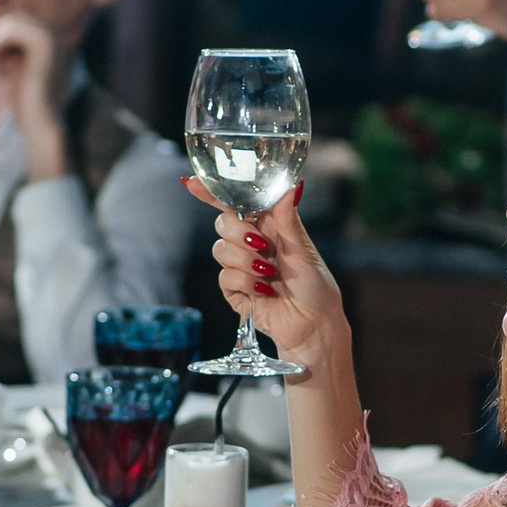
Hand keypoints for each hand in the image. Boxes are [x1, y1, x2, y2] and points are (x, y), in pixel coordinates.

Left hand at [0, 12, 69, 179]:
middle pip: (10, 19)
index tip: (0, 65)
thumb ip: (10, 43)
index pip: (13, 20)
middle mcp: (52, 32)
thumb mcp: (14, 63)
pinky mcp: (43, 44)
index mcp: (47, 36)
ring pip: (8, 22)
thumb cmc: (24, 96)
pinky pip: (8, 31)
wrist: (39, 120)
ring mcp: (50, 36)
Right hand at [181, 177, 347, 366]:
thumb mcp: (303, 249)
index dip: (212, 192)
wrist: (313, 324)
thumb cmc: (314, 284)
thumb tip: (290, 186)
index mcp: (268, 225)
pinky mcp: (235, 290)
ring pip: (220, 249)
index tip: (192, 182)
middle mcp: (252, 242)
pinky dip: (245, 282)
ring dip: (245, 261)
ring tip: (269, 274)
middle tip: (262, 245)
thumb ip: (289, 219)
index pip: (236, 203)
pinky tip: (264, 291)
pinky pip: (225, 276)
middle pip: (222, 223)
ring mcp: (241, 266)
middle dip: (237, 232)